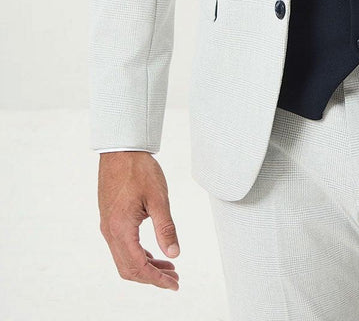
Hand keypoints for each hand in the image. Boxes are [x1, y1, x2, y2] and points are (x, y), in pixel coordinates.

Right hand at [98, 151, 179, 290]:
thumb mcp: (158, 198)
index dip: (157, 279)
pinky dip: (138, 255)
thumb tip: (174, 254)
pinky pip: (122, 247)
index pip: (138, 266)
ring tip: (168, 267)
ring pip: (125, 259)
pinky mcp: (110, 220)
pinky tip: (153, 254)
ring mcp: (108, 226)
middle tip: (174, 278)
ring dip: (146, 267)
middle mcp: (110, 231)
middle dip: (152, 277)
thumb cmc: (138, 169)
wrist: (121, 150)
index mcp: (121, 228)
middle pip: (129, 268)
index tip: (173, 284)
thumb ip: (166, 228)